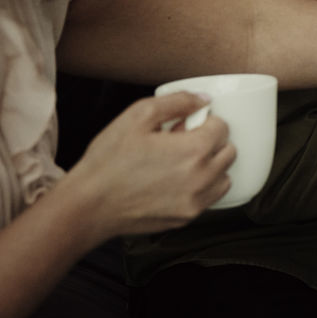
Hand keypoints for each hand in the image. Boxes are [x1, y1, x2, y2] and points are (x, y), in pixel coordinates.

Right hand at [61, 93, 234, 237]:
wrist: (88, 205)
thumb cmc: (109, 161)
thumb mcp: (137, 116)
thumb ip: (177, 102)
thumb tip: (204, 99)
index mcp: (194, 150)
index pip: (223, 128)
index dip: (203, 122)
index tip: (183, 126)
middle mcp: (202, 178)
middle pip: (229, 152)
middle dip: (211, 143)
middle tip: (181, 143)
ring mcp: (196, 201)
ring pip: (224, 177)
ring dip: (211, 166)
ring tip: (179, 163)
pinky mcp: (187, 218)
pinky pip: (209, 198)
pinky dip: (201, 187)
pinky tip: (175, 181)